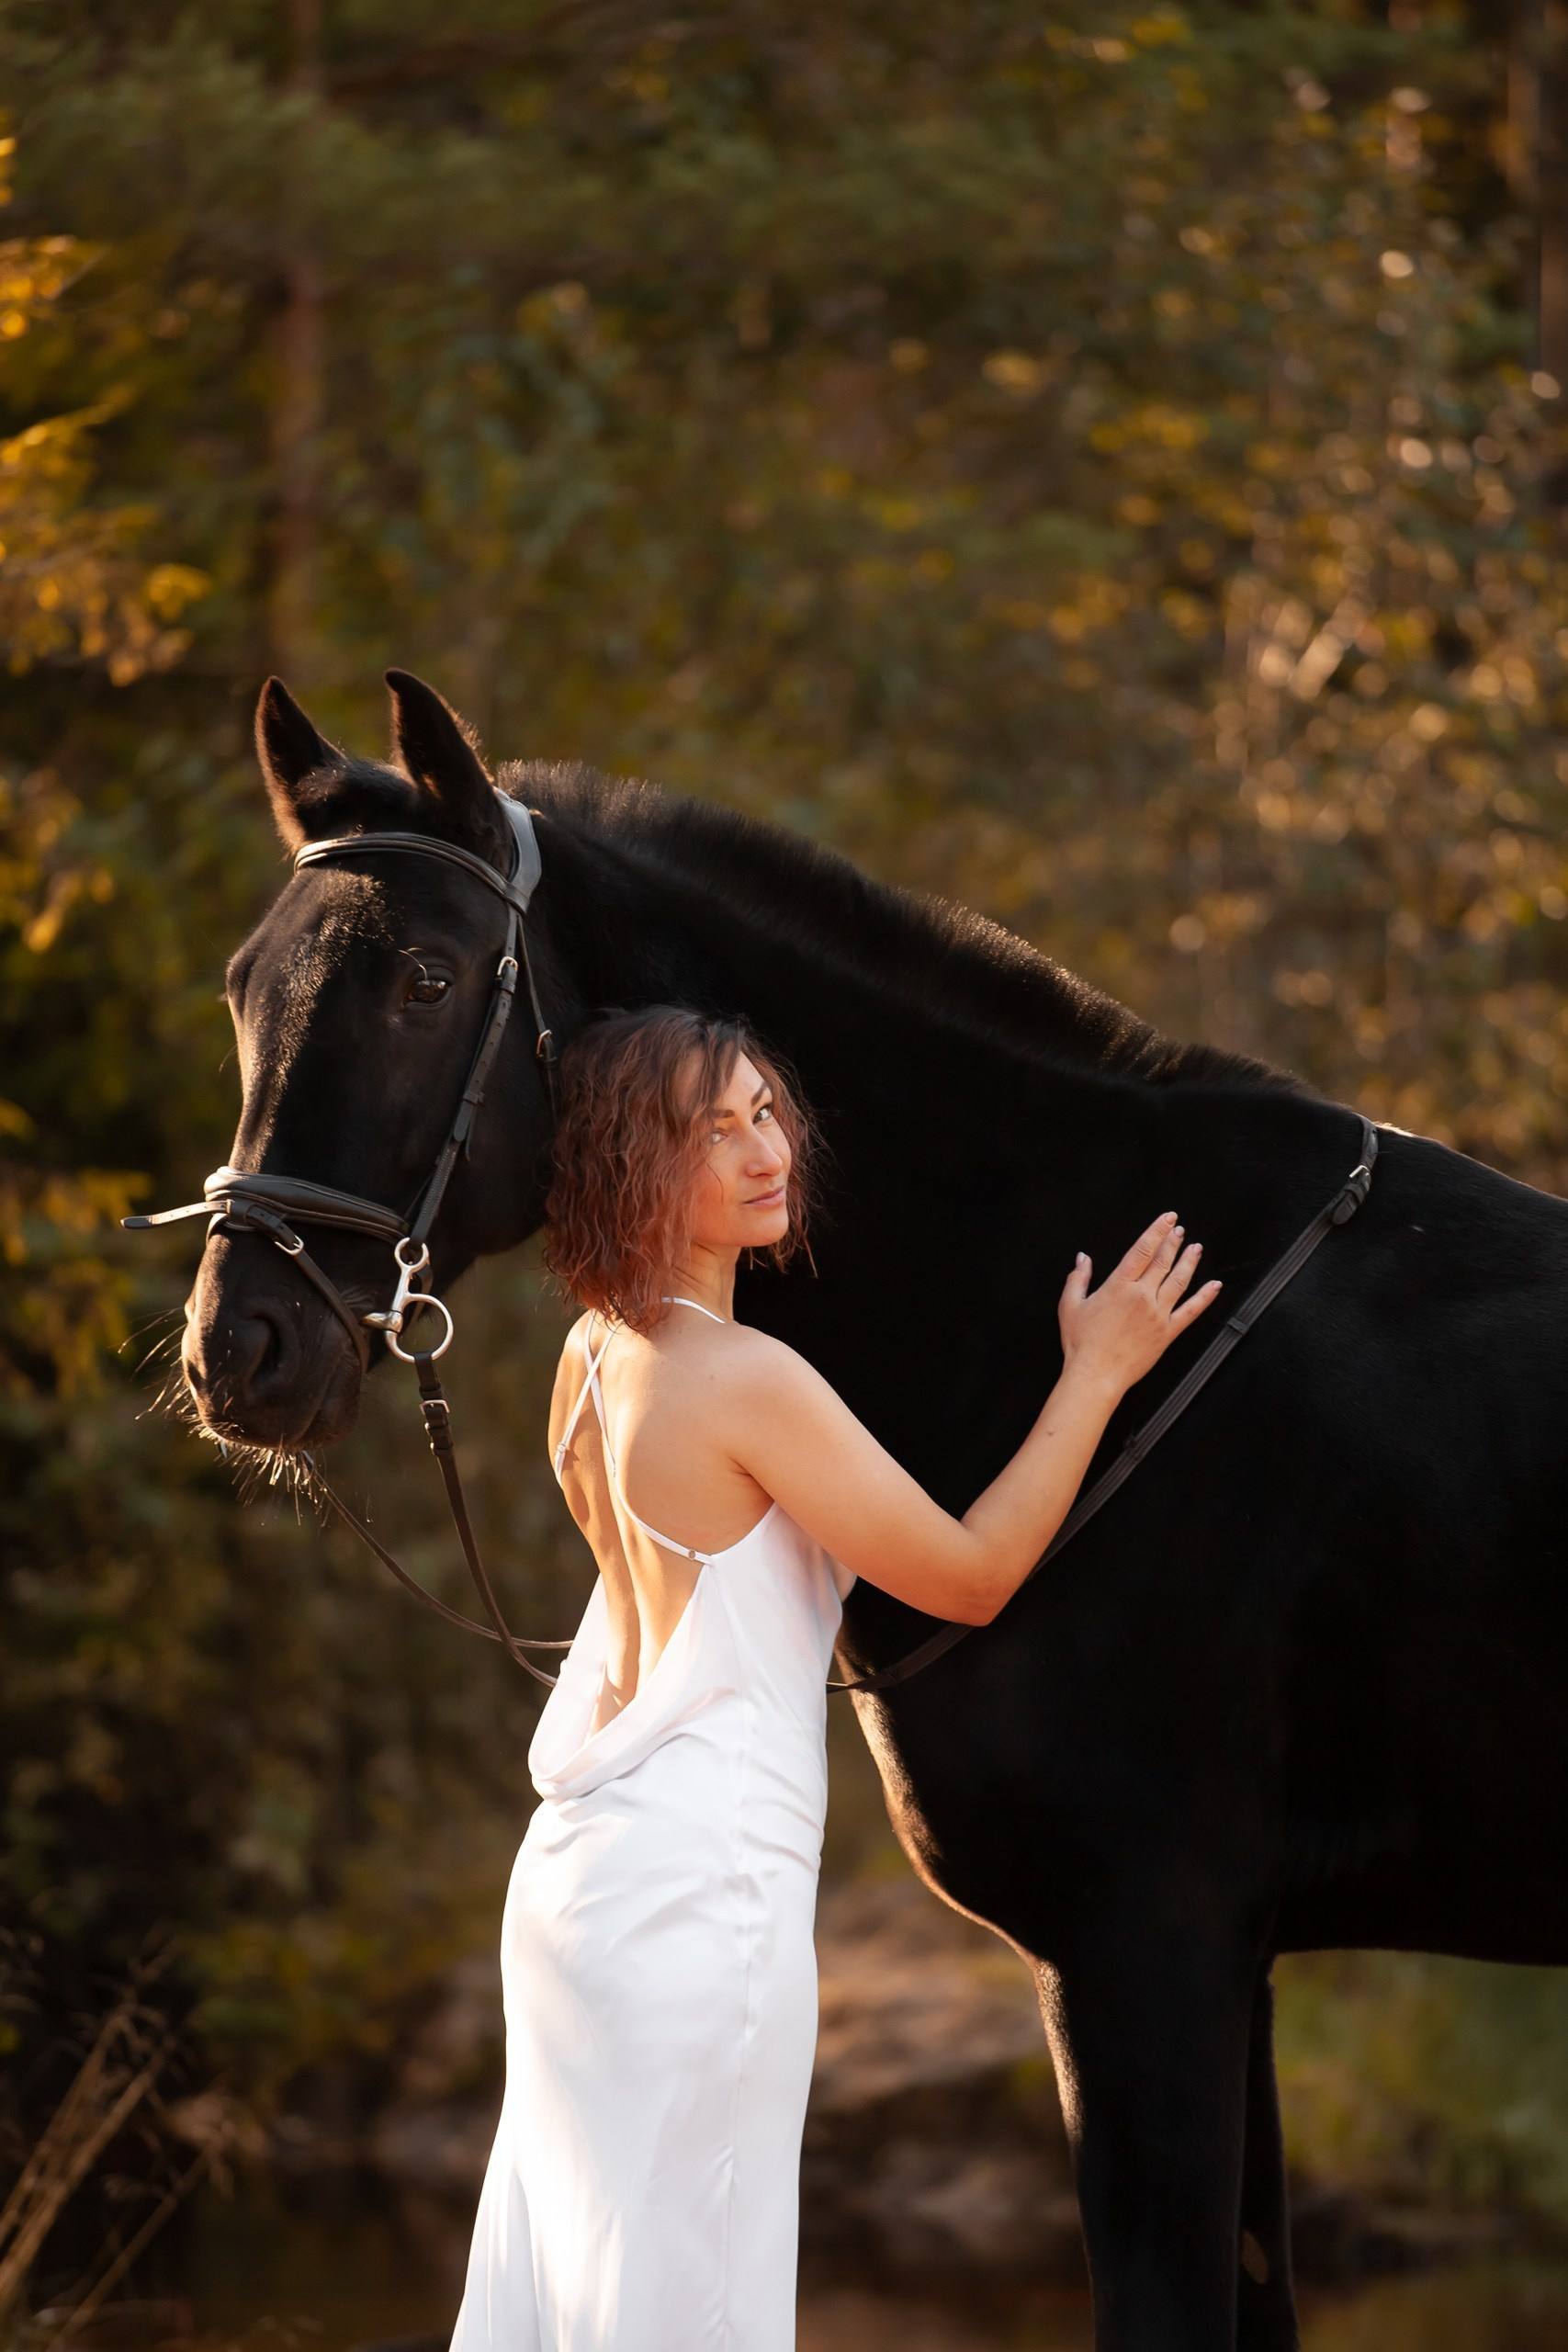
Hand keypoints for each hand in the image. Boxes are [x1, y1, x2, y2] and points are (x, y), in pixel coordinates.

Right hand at [1057, 1211, 1220, 1398]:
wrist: (1096, 1374)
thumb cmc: (1081, 1343)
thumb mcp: (1070, 1305)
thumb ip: (1078, 1278)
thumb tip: (1083, 1258)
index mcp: (1119, 1286)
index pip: (1142, 1250)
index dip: (1157, 1231)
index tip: (1167, 1219)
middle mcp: (1142, 1296)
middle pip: (1163, 1262)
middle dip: (1173, 1243)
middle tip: (1180, 1230)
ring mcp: (1158, 1314)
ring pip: (1180, 1281)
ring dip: (1190, 1262)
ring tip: (1196, 1248)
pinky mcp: (1167, 1333)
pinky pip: (1191, 1311)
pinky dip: (1205, 1297)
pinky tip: (1214, 1286)